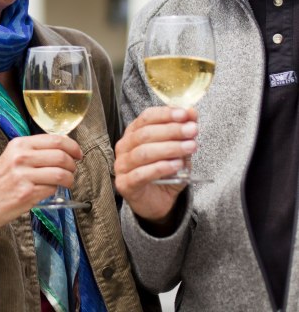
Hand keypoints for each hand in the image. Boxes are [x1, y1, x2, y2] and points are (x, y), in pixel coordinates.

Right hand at [0, 134, 81, 276]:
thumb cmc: (0, 183)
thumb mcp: (13, 158)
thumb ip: (35, 151)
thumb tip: (64, 149)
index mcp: (19, 144)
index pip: (55, 139)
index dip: (73, 146)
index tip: (78, 153)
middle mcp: (21, 157)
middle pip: (61, 156)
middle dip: (73, 164)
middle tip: (73, 169)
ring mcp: (23, 175)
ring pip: (61, 173)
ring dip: (70, 179)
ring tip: (68, 182)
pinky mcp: (26, 194)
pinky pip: (52, 189)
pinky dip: (56, 190)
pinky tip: (51, 191)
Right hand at [114, 106, 197, 221]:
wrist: (158, 202)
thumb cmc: (165, 172)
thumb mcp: (178, 149)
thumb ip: (183, 131)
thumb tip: (192, 112)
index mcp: (134, 132)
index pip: (147, 117)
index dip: (166, 114)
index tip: (186, 114)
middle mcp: (124, 146)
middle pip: (145, 133)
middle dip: (172, 130)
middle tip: (192, 130)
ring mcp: (122, 165)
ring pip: (144, 152)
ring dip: (170, 148)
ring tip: (190, 147)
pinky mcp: (124, 184)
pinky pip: (141, 174)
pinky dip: (161, 168)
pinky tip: (177, 165)